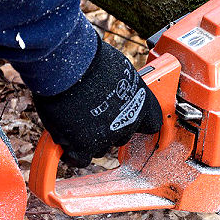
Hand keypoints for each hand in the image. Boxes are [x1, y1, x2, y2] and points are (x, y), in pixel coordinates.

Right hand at [32, 36, 162, 166]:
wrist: (68, 67)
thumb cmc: (90, 60)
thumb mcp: (120, 70)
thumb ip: (122, 87)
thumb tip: (116, 89)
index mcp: (143, 103)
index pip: (152, 123)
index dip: (139, 122)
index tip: (131, 120)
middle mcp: (130, 122)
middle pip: (122, 136)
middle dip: (110, 128)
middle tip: (94, 114)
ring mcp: (108, 136)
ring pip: (101, 148)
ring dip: (90, 139)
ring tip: (75, 120)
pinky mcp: (84, 145)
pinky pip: (80, 159)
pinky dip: (73, 153)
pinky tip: (67, 142)